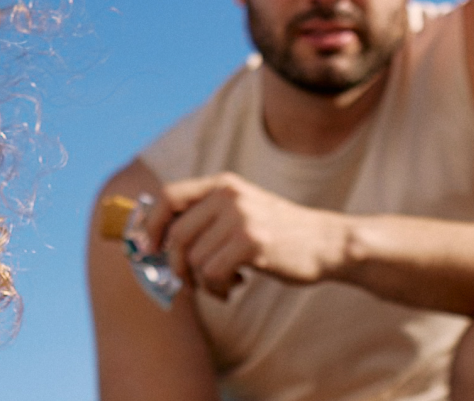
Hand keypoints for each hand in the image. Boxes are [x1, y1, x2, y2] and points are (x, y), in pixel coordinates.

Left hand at [144, 172, 347, 298]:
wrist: (327, 243)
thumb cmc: (277, 234)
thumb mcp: (240, 212)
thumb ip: (204, 218)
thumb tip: (151, 240)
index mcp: (222, 184)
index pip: (168, 196)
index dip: (150, 224)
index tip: (146, 248)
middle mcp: (228, 195)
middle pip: (176, 235)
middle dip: (176, 266)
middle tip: (188, 283)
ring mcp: (241, 217)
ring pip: (194, 259)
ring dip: (203, 282)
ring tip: (223, 284)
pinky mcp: (252, 242)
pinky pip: (212, 273)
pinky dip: (217, 288)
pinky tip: (235, 286)